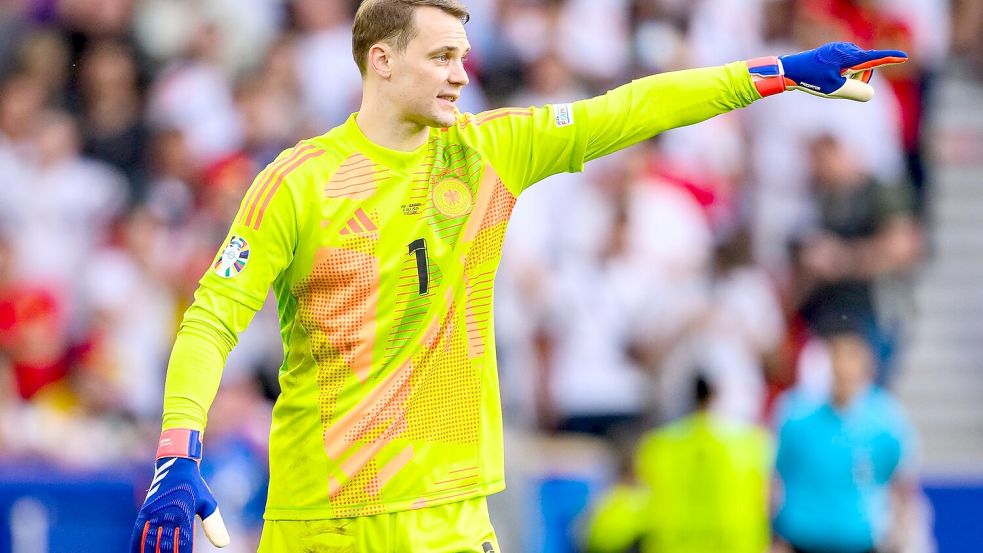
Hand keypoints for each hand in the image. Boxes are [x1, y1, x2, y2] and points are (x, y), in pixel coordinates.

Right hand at [131, 430, 229, 551]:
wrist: (177, 465)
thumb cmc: (195, 487)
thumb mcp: (209, 504)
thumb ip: (214, 525)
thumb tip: (225, 544)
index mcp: (185, 514)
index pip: (183, 544)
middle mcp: (168, 514)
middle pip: (165, 545)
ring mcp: (154, 512)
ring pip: (150, 540)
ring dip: (151, 552)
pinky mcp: (145, 510)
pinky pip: (140, 531)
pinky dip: (137, 544)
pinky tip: (137, 552)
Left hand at [780, 41, 907, 100]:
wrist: (791, 70)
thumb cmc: (812, 79)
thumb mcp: (834, 89)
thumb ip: (855, 92)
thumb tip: (870, 93)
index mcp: (848, 56)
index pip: (873, 58)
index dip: (889, 59)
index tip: (905, 57)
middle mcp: (847, 49)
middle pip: (866, 67)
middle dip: (858, 79)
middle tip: (839, 84)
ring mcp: (842, 50)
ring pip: (858, 67)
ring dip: (850, 77)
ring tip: (831, 79)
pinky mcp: (837, 52)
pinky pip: (849, 66)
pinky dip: (844, 74)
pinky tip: (829, 75)